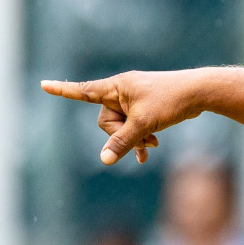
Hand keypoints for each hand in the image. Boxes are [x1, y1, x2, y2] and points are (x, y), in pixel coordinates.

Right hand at [40, 71, 203, 164]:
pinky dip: (139, 141)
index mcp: (116, 87)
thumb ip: (122, 142)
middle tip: (144, 135)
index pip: (83, 90)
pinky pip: (133, 129)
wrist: (199, 93)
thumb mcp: (144, 123)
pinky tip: (146, 156)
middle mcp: (122, 91)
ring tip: (153, 143)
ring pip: (121, 128)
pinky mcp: (145, 109)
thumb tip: (104, 160)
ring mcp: (133, 101)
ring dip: (135, 139)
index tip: (43, 84)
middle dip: (122, 134)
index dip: (63, 90)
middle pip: (106, 121)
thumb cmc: (171, 101)